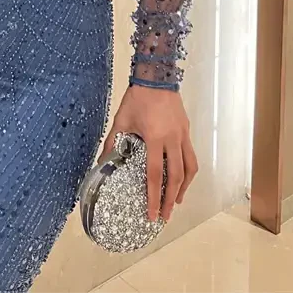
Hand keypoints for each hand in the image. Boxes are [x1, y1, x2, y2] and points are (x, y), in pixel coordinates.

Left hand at [99, 84, 197, 221]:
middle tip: (165, 216)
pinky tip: (181, 177)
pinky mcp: (186, 130)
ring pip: (190, 168)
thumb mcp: (121, 120)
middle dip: (170, 199)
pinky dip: (187, 170)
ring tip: (176, 201)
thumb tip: (101, 163)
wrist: (156, 76)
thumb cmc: (137, 97)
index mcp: (154, 138)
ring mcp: (182, 134)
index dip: (154, 197)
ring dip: (184, 187)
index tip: (152, 214)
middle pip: (176, 176)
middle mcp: (172, 139)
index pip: (155, 175)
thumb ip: (112, 142)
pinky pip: (191, 155)